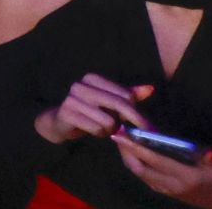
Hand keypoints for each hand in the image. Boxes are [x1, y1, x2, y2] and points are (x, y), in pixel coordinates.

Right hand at [37, 76, 152, 143]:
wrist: (61, 120)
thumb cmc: (90, 110)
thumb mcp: (111, 101)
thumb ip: (130, 94)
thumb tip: (150, 89)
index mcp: (93, 79)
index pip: (126, 95)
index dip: (137, 111)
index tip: (144, 123)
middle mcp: (81, 86)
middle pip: (119, 105)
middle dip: (132, 121)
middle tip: (139, 134)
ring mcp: (72, 99)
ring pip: (108, 120)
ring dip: (111, 129)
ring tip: (106, 128)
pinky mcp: (67, 114)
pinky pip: (96, 128)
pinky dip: (100, 133)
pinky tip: (95, 130)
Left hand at [111, 132, 211, 206]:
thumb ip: (211, 158)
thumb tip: (208, 153)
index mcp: (186, 177)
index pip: (154, 160)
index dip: (136, 146)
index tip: (121, 133)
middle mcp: (172, 185)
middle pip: (139, 168)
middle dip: (125, 150)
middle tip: (117, 130)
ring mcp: (166, 189)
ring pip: (139, 172)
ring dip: (127, 155)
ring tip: (122, 136)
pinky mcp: (164, 190)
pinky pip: (143, 175)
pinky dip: (135, 161)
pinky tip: (132, 148)